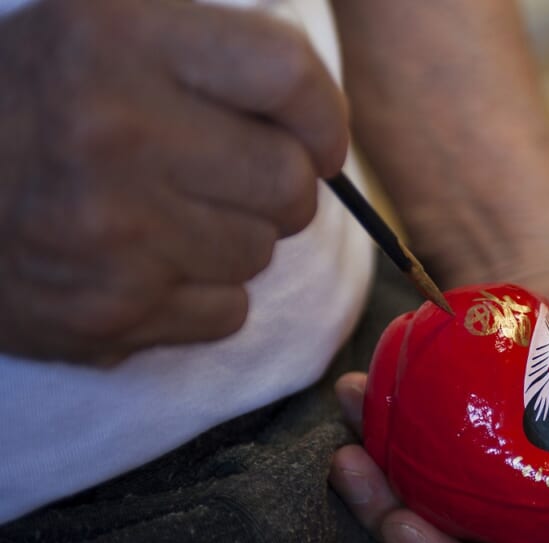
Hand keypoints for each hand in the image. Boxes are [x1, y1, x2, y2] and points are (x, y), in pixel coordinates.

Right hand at [0, 0, 347, 363]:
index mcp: (120, 42)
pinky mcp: (109, 313)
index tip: (317, 139)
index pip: (288, 76)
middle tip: (231, 178)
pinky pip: (227, 311)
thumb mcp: (97, 27)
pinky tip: (147, 264)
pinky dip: (204, 294)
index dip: (324, 115)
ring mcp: (112, 236)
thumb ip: (208, 49)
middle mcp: (117, 135)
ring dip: (234, 238)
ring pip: (260, 252)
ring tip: (165, 215)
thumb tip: (314, 107)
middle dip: (281, 185)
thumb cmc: (23, 105)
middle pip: (290, 183)